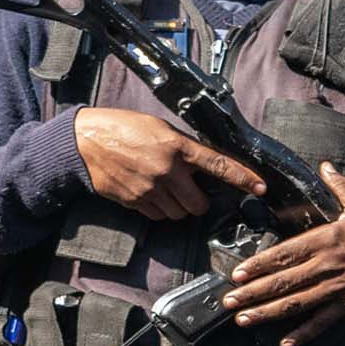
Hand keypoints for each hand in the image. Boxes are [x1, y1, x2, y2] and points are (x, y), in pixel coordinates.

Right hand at [72, 107, 265, 223]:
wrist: (85, 141)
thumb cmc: (123, 129)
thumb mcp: (158, 129)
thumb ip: (182, 147)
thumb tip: (204, 165)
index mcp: (176, 146)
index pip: (218, 164)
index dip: (242, 178)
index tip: (260, 188)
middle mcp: (167, 170)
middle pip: (199, 205)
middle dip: (197, 201)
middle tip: (188, 189)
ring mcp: (150, 189)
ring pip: (179, 214)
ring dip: (178, 207)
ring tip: (163, 187)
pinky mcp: (135, 202)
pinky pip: (158, 216)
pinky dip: (158, 209)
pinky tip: (147, 191)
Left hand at [219, 166, 344, 345]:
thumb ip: (339, 186)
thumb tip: (324, 167)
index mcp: (328, 239)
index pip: (286, 254)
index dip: (260, 265)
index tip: (238, 273)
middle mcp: (328, 265)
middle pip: (285, 282)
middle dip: (254, 293)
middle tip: (229, 301)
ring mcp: (338, 288)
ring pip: (297, 304)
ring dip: (269, 313)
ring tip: (244, 320)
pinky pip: (323, 322)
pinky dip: (304, 334)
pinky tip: (285, 343)